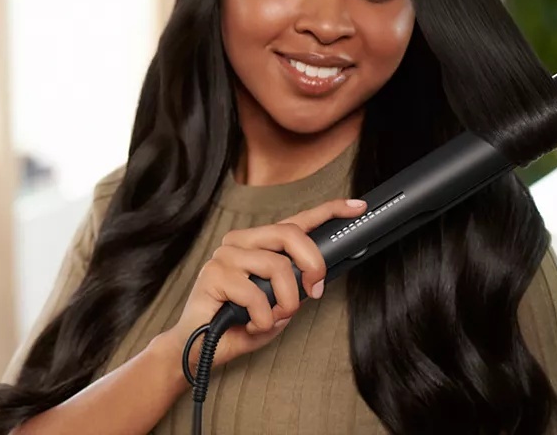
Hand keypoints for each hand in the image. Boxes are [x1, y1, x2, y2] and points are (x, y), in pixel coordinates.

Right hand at [159, 198, 366, 371]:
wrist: (199, 349)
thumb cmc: (239, 324)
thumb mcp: (279, 304)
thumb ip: (297, 287)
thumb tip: (318, 279)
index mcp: (258, 244)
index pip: (296, 221)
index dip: (329, 211)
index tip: (357, 207)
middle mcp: (241, 242)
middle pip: (289, 233)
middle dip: (312, 263)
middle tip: (315, 290)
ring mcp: (225, 255)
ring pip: (277, 267)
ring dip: (286, 302)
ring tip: (273, 319)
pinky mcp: (213, 275)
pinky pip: (256, 295)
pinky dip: (262, 319)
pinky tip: (250, 325)